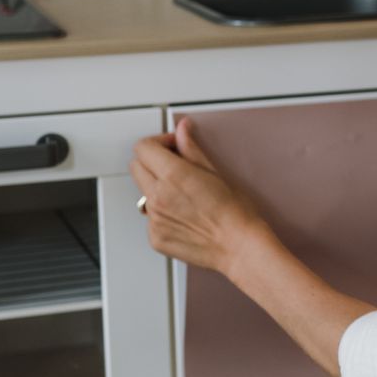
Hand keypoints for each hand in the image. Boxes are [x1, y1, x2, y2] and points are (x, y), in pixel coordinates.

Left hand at [128, 118, 275, 275]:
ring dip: (156, 188)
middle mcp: (158, 197)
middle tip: (175, 167)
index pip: (144, 148)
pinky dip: (162, 213)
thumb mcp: (215, 173)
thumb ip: (191, 149)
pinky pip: (150, 218)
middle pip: (136, 167)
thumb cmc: (235, 213)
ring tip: (183, 195)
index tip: (173, 147)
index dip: (159, 143)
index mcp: (173, 176)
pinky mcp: (155, 238)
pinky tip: (184, 215)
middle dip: (153, 162)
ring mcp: (154, 219)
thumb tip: (182, 129)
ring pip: (142, 193)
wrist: (239, 247)